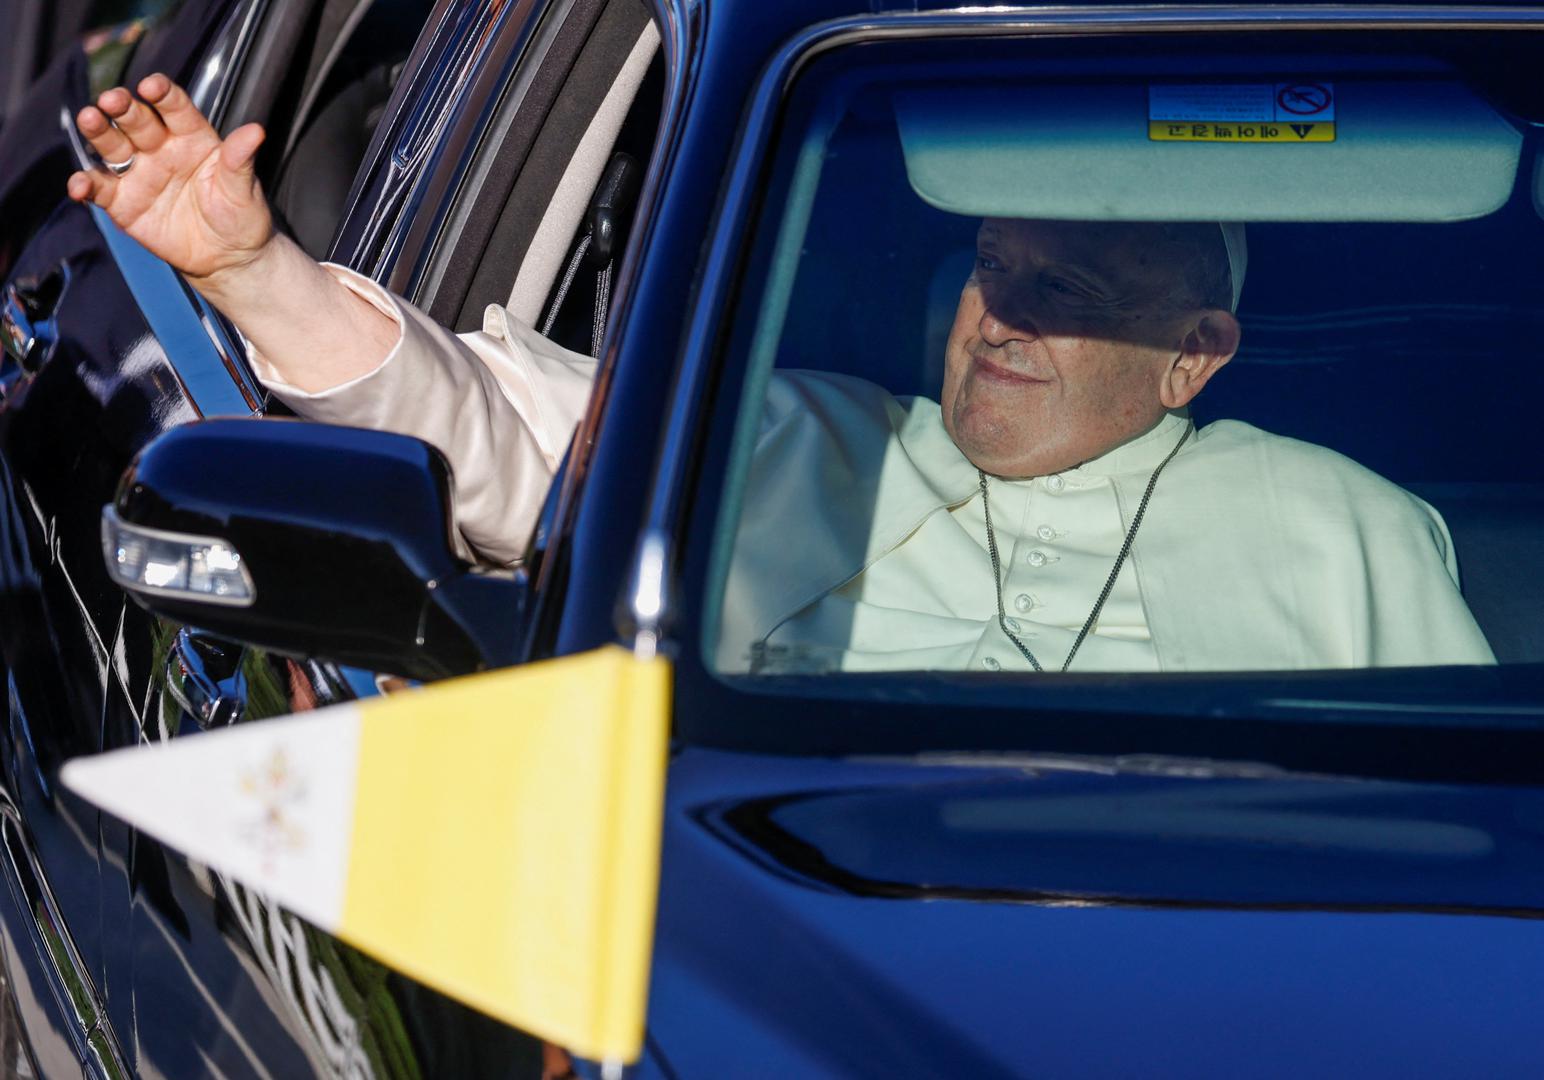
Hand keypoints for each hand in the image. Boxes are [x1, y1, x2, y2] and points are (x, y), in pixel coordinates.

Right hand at [67, 74, 274, 285]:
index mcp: (192, 137)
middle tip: (113, 100)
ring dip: (99, 132)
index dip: (162, 94)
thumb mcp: (243, 189)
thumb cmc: (240, 216)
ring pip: (112, 146)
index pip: (175, 108)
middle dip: (123, 107)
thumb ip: (240, 159)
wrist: (229, 257)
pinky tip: (79, 185)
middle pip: (136, 120)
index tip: (152, 86)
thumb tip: (256, 131)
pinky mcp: (123, 202)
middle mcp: (160, 148)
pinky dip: (85, 185)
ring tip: (90, 120)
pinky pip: (99, 189)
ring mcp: (139, 173)